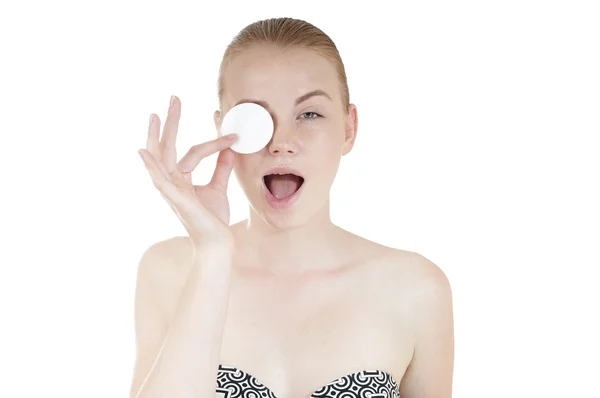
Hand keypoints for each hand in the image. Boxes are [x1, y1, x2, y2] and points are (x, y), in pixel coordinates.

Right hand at [138, 95, 237, 248]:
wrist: (217, 243)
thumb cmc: (213, 218)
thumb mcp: (218, 186)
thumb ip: (221, 166)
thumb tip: (229, 145)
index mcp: (182, 178)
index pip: (194, 150)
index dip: (210, 136)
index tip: (221, 117)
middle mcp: (173, 181)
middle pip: (168, 147)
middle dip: (171, 122)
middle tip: (174, 98)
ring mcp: (172, 190)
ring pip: (161, 159)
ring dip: (157, 136)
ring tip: (155, 115)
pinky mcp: (176, 200)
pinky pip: (161, 180)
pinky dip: (150, 166)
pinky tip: (143, 152)